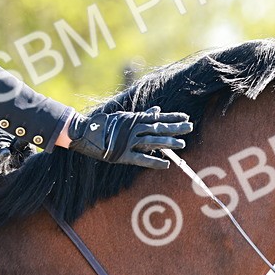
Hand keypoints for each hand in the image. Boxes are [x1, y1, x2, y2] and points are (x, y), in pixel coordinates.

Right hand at [68, 107, 192, 169]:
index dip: (173, 117)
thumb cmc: (107, 125)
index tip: (186, 117)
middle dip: (175, 128)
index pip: (158, 118)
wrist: (85, 133)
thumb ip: (143, 115)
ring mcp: (129, 141)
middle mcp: (134, 128)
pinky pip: (141, 159)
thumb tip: (157, 110)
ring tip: (182, 145)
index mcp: (135, 119)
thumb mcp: (126, 117)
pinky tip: (166, 164)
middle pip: (158, 128)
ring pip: (152, 141)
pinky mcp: (123, 155)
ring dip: (167, 143)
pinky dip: (154, 162)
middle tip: (189, 128)